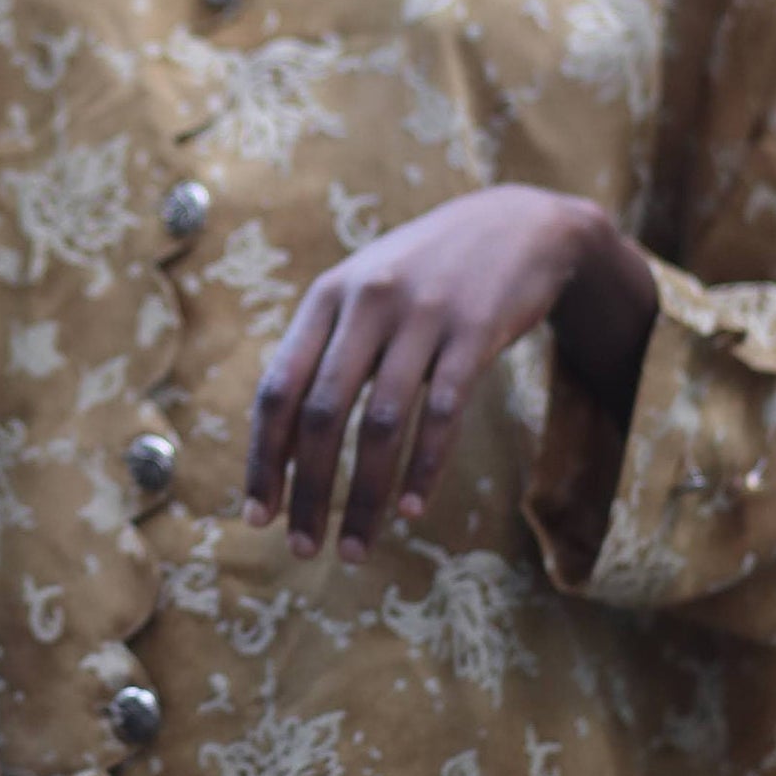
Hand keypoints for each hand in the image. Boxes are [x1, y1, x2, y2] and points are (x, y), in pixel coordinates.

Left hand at [241, 188, 657, 560]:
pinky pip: (442, 414)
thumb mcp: (363, 292)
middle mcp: (366, 302)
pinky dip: (423, 468)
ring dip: (362, 496)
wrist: (519, 226)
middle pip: (320, 414)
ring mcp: (422, 315)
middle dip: (307, 491)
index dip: (263, 458)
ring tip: (354, 549)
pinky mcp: (475, 331)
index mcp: (326, 297)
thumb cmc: (426, 275)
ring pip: (380, 424)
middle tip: (303, 549)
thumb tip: (281, 449)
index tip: (256, 515)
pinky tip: (408, 509)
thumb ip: (323, 352)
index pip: (277, 389)